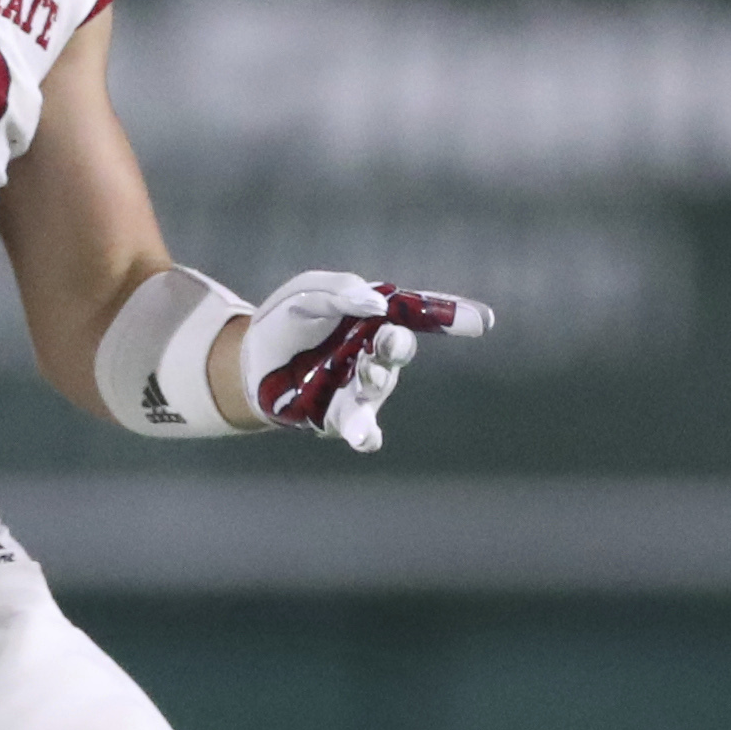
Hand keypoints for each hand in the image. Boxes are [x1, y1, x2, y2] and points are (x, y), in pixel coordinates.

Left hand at [240, 271, 492, 454]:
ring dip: (376, 379)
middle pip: (399, 348)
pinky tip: (366, 438)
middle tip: (388, 339)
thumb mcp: (309, 292)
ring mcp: (361, 387)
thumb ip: (342, 291)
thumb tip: (376, 305)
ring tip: (366, 372)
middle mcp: (377, 353)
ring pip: (379, 386)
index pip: (419, 314)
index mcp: (376, 317)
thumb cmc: (287, 321)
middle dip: (396, 345)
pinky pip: (362, 427)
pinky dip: (366, 433)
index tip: (483, 321)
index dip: (451, 316)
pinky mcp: (340, 416)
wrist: (247, 361)